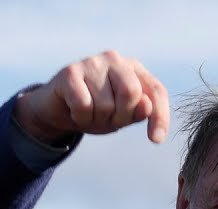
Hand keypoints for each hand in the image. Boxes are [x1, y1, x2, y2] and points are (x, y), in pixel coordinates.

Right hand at [14, 50, 169, 144]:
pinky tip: (75, 111)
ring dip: (97, 120)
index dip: (160, 116)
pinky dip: (81, 117)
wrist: (57, 109)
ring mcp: (92, 62)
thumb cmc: (96, 111)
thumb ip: (139, 112)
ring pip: (106, 104)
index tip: (156, 140)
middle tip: (108, 120)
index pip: (156, 91)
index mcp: (134, 69)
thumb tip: (147, 106)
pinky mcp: (70, 72)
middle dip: (121, 117)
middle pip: (131, 93)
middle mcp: (115, 60)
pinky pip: (84, 105)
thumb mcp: (122, 116)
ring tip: (89, 114)